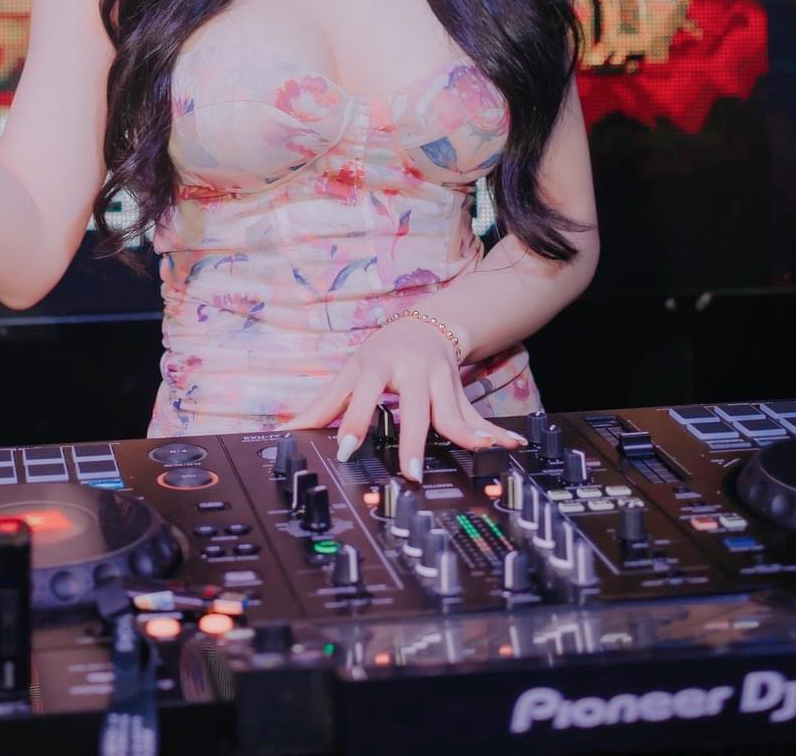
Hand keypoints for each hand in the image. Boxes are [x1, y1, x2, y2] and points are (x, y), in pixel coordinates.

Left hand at [290, 317, 523, 481]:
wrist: (425, 325)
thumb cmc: (382, 354)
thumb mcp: (350, 372)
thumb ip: (322, 406)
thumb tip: (286, 432)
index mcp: (379, 365)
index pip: (364, 394)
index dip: (354, 421)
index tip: (346, 449)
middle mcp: (413, 371)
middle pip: (414, 406)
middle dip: (414, 437)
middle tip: (411, 470)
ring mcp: (440, 381)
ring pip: (452, 411)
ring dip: (464, 434)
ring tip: (475, 453)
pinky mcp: (460, 392)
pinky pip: (477, 415)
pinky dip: (493, 431)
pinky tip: (509, 443)